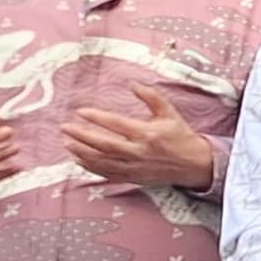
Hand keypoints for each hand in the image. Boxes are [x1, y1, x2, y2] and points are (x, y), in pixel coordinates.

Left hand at [64, 79, 215, 190]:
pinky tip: (79, 160)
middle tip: (65, 128)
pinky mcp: (134, 177)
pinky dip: (92, 168)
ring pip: (103, 161)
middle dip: (82, 136)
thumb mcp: (170, 113)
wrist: (195, 165)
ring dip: (83, 153)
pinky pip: (108, 173)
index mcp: (147, 134)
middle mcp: (139, 152)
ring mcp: (135, 167)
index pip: (117, 124)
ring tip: (67, 143)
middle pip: (104, 144)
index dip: (97, 118)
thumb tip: (133, 83)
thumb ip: (151, 97)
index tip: (81, 111)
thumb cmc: (181, 136)